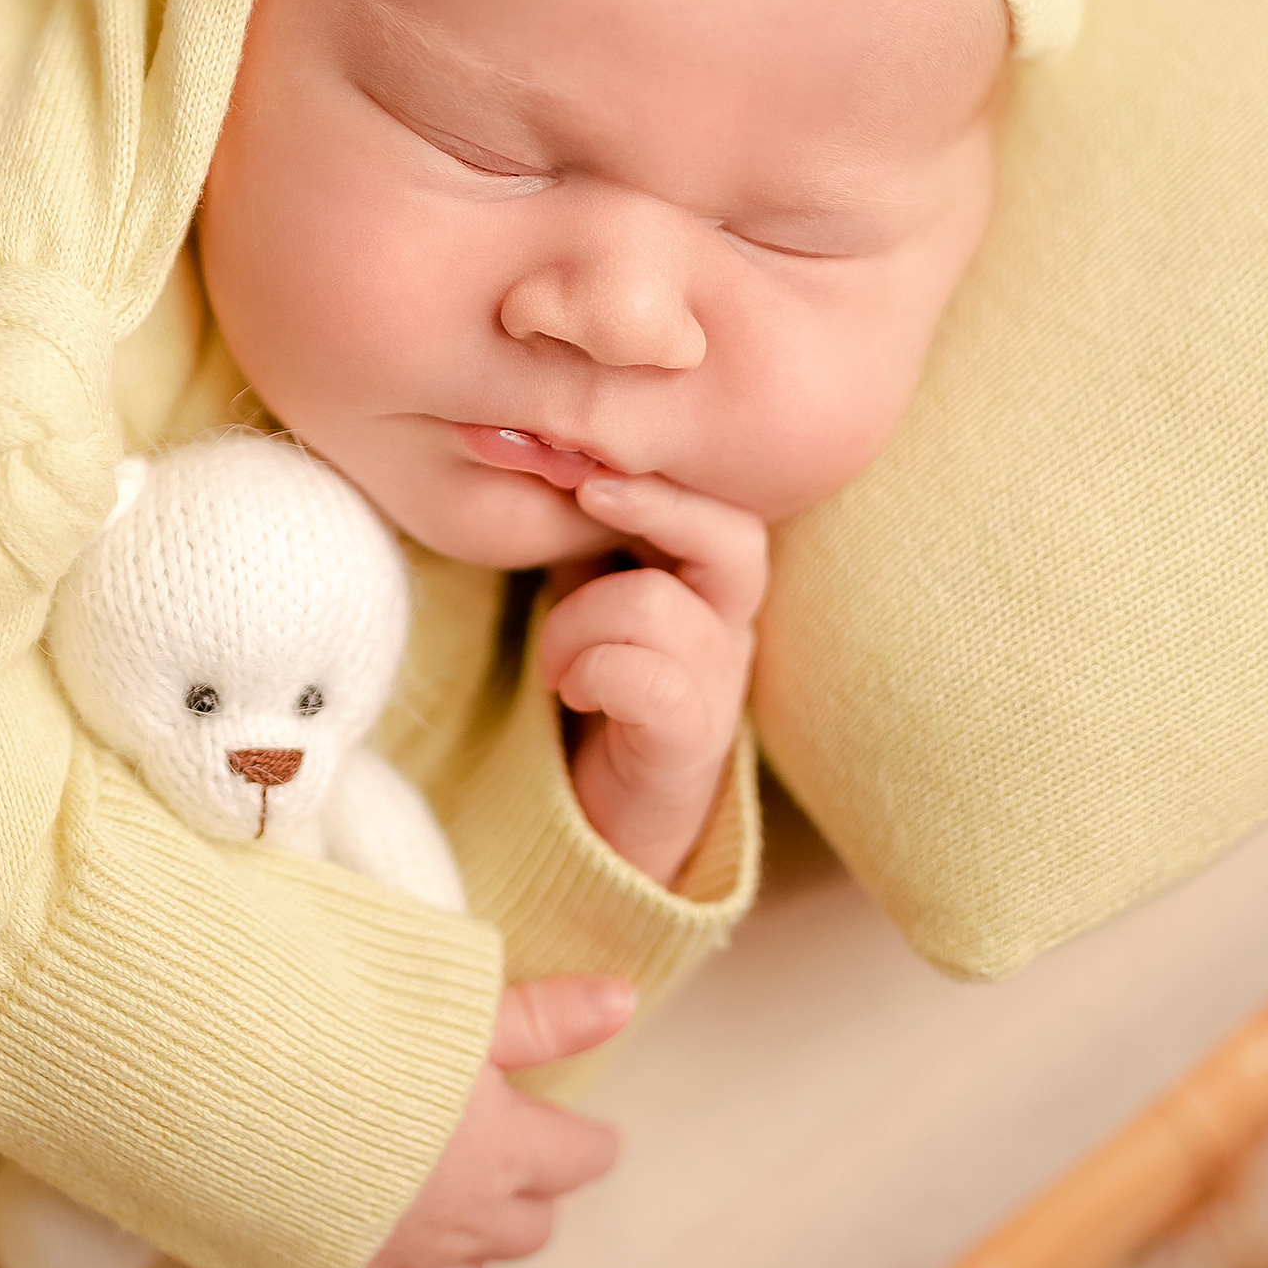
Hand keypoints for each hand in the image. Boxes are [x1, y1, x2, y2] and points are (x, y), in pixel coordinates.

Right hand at [315, 974, 631, 1267]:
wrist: (240, 1107)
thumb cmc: (353, 1045)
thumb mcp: (457, 1014)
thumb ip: (543, 1015)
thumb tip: (625, 999)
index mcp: (506, 1152)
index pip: (579, 1158)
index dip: (584, 1141)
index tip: (583, 1132)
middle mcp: (467, 1222)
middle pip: (530, 1227)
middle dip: (529, 1193)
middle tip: (508, 1155)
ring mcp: (406, 1266)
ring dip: (469, 1241)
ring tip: (447, 1201)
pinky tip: (385, 1259)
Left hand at [539, 475, 766, 885]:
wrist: (603, 822)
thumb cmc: (594, 687)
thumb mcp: (588, 590)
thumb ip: (583, 529)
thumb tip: (533, 445)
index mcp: (707, 579)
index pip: (721, 497)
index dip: (656, 466)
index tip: (581, 445)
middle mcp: (729, 623)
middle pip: (734, 536)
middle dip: (654, 504)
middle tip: (585, 494)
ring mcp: (719, 683)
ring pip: (656, 604)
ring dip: (577, 620)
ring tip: (552, 661)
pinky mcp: (693, 741)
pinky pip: (646, 679)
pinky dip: (591, 671)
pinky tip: (571, 691)